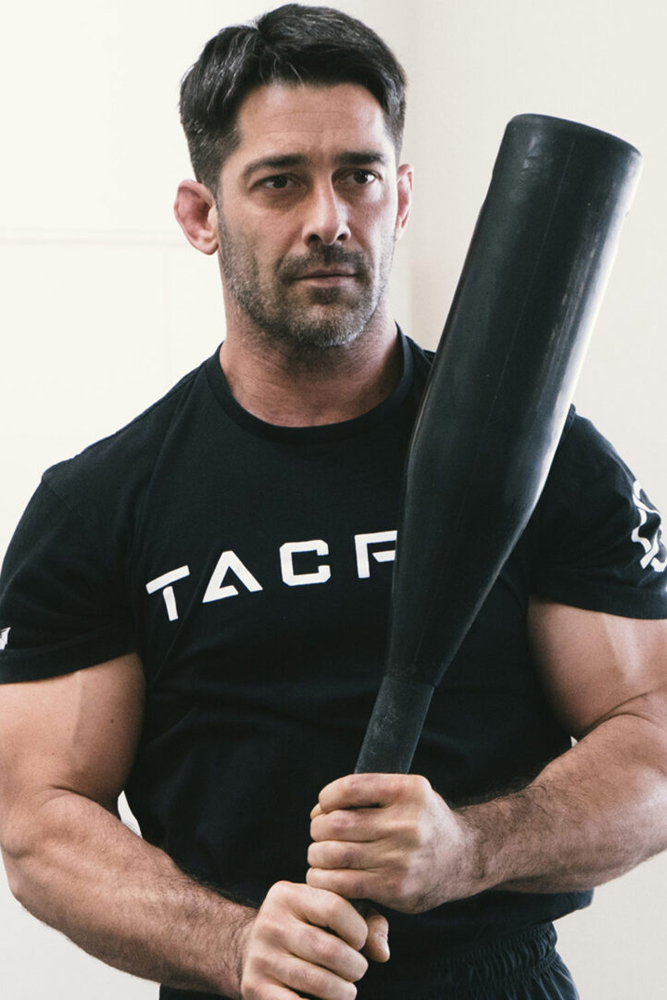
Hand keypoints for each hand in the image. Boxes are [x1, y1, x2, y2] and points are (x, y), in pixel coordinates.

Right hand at [239, 880, 388, 999]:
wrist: (249, 948)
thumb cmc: (305, 927)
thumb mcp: (329, 912)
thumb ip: (366, 922)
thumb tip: (382, 953)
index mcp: (288, 895)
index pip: (335, 908)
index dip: (358, 930)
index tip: (360, 942)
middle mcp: (270, 922)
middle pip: (330, 950)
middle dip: (355, 967)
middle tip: (356, 970)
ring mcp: (261, 956)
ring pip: (319, 982)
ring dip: (343, 992)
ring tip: (345, 989)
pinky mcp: (255, 987)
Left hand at [307, 773, 473, 912]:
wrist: (463, 859)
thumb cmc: (424, 822)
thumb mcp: (410, 794)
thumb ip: (372, 794)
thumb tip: (321, 808)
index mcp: (409, 791)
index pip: (350, 788)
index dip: (327, 797)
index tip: (324, 805)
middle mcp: (407, 823)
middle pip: (338, 824)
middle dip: (318, 828)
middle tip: (318, 833)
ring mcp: (402, 858)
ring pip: (335, 854)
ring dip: (317, 854)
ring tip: (318, 854)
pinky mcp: (395, 888)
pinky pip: (344, 883)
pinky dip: (324, 879)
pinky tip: (323, 875)